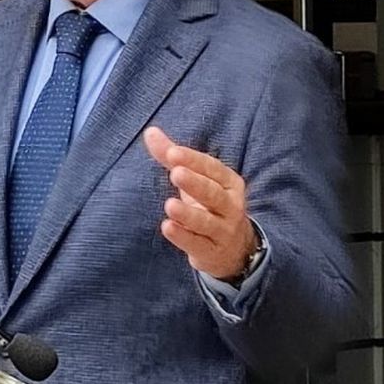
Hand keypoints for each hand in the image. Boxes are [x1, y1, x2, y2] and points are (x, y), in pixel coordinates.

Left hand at [144, 126, 256, 282]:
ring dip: (189, 214)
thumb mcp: (195, 179)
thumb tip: (150, 131)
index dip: (193, 160)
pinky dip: (184, 237)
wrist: (234, 250)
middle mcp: (231, 205)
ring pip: (207, 222)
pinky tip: (168, 228)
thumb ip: (172, 156)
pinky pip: (199, 244)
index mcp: (229, 183)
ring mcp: (224, 230)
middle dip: (195, 183)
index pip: (212, 168)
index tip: (173, 152)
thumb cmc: (208, 206)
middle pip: (214, 194)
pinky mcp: (213, 252)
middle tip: (175, 172)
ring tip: (170, 205)